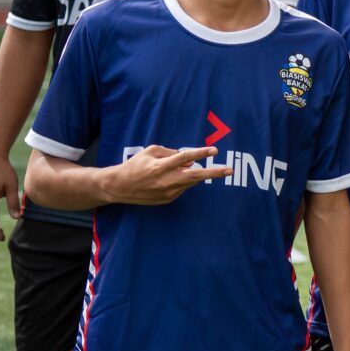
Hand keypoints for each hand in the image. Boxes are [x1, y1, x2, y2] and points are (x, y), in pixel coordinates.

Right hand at [104, 145, 230, 205]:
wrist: (119, 187)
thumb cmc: (135, 165)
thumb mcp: (150, 152)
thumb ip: (170, 153)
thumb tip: (189, 160)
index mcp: (160, 166)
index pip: (185, 158)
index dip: (201, 153)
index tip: (214, 150)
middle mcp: (166, 181)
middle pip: (196, 176)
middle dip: (214, 173)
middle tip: (230, 170)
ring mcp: (168, 192)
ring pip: (190, 182)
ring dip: (195, 174)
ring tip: (186, 169)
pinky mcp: (168, 200)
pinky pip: (182, 188)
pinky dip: (182, 181)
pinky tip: (172, 178)